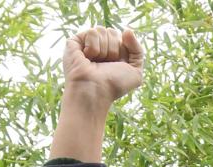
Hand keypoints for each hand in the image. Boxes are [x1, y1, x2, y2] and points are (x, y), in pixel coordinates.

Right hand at [50, 27, 142, 161]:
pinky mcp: (75, 42)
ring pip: (103, 30)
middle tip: (106, 64)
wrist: (95, 90)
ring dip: (105, 50)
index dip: (124, 50)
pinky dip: (94, 46)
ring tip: (96, 62)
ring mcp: (86, 43)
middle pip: (113, 32)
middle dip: (114, 49)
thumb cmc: (114, 85)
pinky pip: (92, 32)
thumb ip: (137, 49)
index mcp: (113, 52)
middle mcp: (99, 47)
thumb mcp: (135, 70)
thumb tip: (127, 30)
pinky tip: (87, 57)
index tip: (119, 64)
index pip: (124, 37)